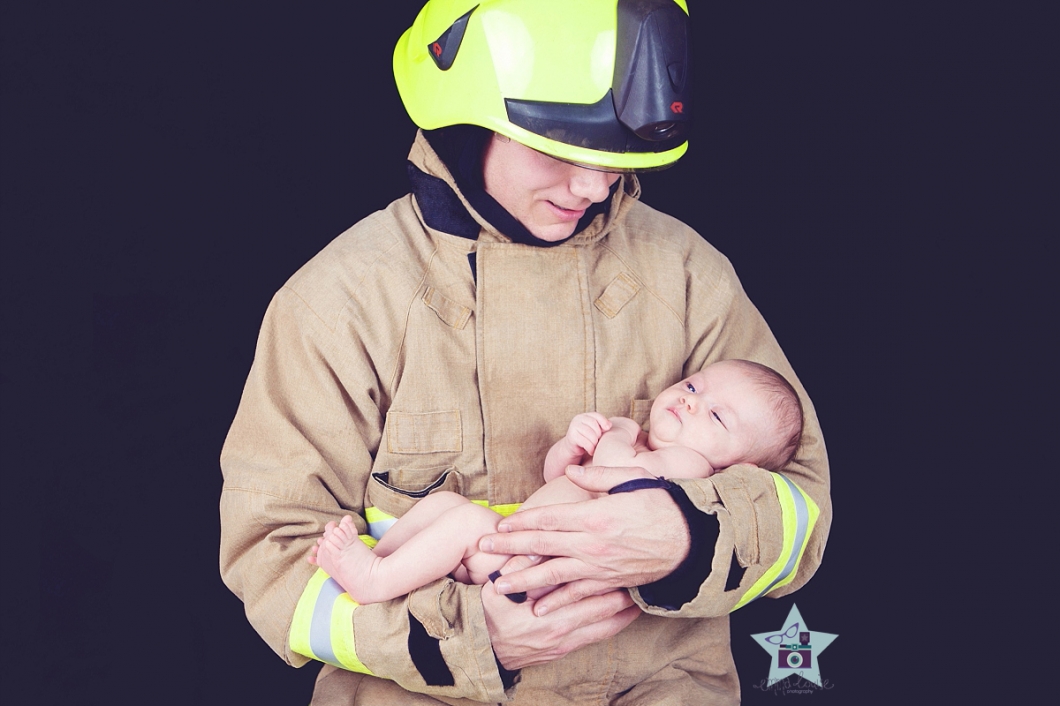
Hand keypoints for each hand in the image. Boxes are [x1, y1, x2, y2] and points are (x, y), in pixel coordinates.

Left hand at [480, 465, 690, 616]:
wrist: (693, 540)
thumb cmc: (664, 504)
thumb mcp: (633, 479)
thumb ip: (599, 474)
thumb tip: (572, 469)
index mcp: (595, 514)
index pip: (548, 518)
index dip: (521, 522)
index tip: (498, 524)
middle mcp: (592, 542)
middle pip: (542, 544)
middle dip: (509, 547)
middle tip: (483, 549)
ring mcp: (600, 565)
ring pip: (552, 573)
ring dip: (522, 578)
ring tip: (497, 583)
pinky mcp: (609, 581)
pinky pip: (578, 594)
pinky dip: (556, 600)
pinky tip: (536, 606)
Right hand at [480, 576, 639, 669]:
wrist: (480, 650)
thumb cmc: (488, 614)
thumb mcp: (497, 587)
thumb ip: (520, 565)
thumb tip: (542, 547)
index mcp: (548, 615)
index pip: (587, 593)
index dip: (608, 578)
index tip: (622, 561)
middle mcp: (561, 632)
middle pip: (605, 612)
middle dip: (624, 595)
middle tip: (641, 577)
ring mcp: (564, 644)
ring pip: (606, 628)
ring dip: (624, 613)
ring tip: (641, 598)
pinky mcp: (563, 651)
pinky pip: (596, 638)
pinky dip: (612, 625)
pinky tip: (623, 616)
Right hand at [565, 412, 611, 456]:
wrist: (572, 448)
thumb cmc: (586, 439)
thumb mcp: (595, 431)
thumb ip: (602, 426)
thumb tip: (609, 425)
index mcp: (584, 416)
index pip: (596, 415)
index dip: (603, 421)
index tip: (608, 428)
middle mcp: (578, 419)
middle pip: (594, 424)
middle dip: (598, 434)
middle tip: (598, 441)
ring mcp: (573, 427)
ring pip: (591, 434)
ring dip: (595, 442)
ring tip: (595, 447)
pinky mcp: (571, 437)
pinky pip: (586, 442)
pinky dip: (590, 448)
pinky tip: (591, 451)